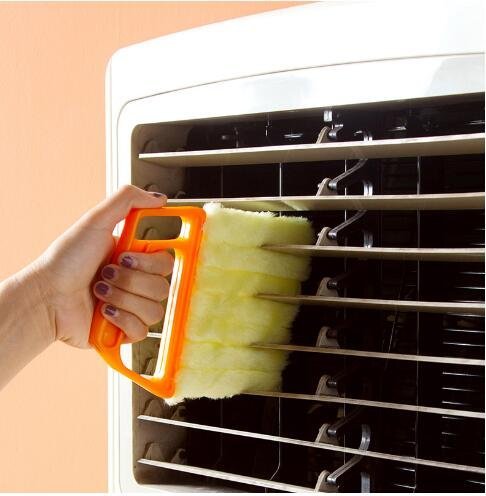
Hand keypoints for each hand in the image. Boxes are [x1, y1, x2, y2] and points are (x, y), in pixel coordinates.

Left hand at [35, 185, 172, 347]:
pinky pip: (142, 331)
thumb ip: (128, 200)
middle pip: (162, 287)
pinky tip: (104, 311)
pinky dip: (121, 319)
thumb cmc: (65, 261)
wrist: (46, 297)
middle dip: (129, 281)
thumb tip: (159, 198)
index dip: (149, 262)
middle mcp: (137, 284)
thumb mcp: (95, 221)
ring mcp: (132, 308)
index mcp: (136, 260)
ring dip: (123, 299)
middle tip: (105, 273)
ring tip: (99, 292)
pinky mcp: (125, 330)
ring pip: (154, 310)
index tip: (125, 256)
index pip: (166, 262)